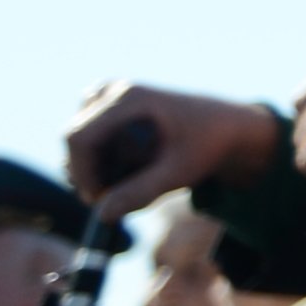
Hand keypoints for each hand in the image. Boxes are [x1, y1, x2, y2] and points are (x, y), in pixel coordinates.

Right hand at [65, 83, 283, 218]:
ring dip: (98, 166)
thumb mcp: (179, 172)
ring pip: (82, 141)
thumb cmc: (209, 145)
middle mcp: (115, 91)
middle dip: (88, 171)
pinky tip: (134, 169)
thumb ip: (141, 193)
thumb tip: (102, 214)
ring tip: (135, 178)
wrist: (230, 127)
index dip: (81, 173)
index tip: (98, 200)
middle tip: (113, 197)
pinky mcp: (111, 108)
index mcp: (130, 98)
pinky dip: (104, 159)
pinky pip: (90, 138)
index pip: (80, 137)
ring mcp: (111, 96)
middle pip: (75, 138)